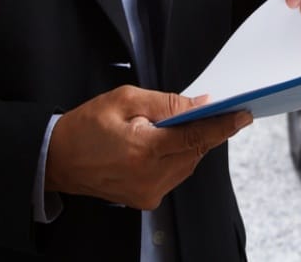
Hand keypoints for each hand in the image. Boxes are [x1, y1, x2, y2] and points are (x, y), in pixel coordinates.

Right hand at [45, 85, 251, 209]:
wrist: (57, 159)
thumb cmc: (87, 126)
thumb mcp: (126, 99)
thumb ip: (167, 103)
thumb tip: (202, 104)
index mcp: (144, 150)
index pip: (196, 137)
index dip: (223, 125)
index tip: (243, 115)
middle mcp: (150, 176)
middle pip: (197, 150)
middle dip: (204, 129)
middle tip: (206, 111)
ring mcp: (150, 192)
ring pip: (189, 162)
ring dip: (190, 143)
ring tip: (169, 127)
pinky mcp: (148, 199)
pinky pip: (177, 173)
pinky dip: (178, 156)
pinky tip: (162, 143)